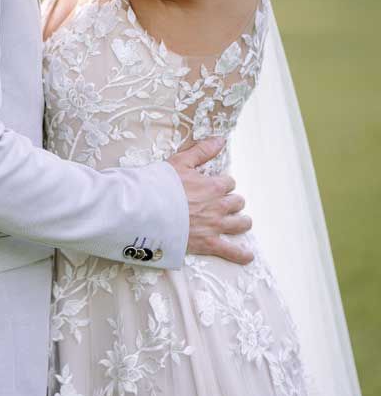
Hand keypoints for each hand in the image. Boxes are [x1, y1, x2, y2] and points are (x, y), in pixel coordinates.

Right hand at [168, 138, 252, 265]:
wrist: (147, 210)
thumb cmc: (161, 184)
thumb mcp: (181, 161)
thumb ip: (202, 151)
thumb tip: (221, 140)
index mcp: (212, 186)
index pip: (229, 182)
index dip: (223, 183)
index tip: (215, 185)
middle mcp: (218, 206)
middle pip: (237, 202)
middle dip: (232, 201)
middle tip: (223, 203)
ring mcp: (215, 226)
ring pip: (240, 223)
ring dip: (241, 221)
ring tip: (240, 222)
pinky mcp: (209, 244)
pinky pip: (231, 251)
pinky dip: (241, 255)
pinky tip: (248, 255)